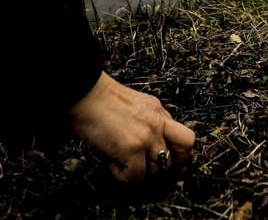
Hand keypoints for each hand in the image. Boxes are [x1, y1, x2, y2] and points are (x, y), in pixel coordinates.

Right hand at [69, 72, 195, 181]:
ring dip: (142, 171)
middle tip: (154, 169)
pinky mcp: (133, 148)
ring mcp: (147, 135)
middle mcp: (157, 122)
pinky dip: (123, 176)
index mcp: (157, 110)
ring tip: (123, 162)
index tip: (173, 162)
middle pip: (185, 147)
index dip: (178, 152)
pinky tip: (112, 164)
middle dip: (174, 163)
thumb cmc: (96, 98)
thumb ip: (144, 122)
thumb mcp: (130, 106)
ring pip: (160, 167)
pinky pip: (136, 175)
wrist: (82, 91)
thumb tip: (142, 149)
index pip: (181, 134)